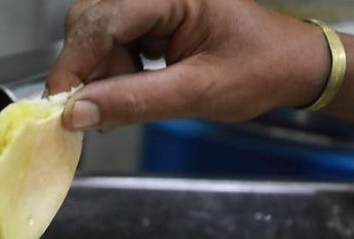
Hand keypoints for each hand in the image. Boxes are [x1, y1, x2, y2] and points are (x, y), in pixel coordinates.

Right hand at [46, 0, 329, 130]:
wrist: (292, 65)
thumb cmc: (260, 70)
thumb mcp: (199, 93)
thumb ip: (135, 101)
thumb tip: (77, 113)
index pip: (101, 20)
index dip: (74, 65)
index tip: (61, 108)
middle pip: (89, 21)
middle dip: (88, 69)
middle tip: (103, 109)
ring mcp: (151, 1)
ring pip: (94, 33)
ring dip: (102, 72)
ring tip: (131, 98)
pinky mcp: (149, 15)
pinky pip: (110, 40)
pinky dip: (114, 69)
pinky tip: (135, 86)